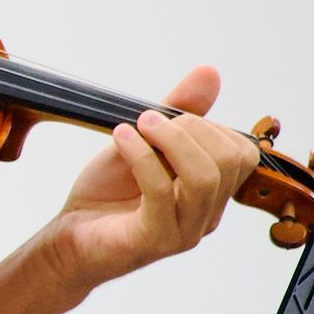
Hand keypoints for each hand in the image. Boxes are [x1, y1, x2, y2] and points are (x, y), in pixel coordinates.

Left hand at [32, 65, 261, 299]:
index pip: (242, 154)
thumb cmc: (108, 193)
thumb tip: (211, 73)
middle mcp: (205, 216)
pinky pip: (160, 192)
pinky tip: (120, 138)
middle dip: (191, 127)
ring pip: (203, 178)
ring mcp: (182, 232)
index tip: (170, 118)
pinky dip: (140, 155)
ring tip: (136, 124)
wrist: (71, 236)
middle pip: (228, 161)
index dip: (209, 126)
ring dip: (170, 139)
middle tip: (149, 119)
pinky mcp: (152, 240)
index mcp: (212, 194)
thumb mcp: (145, 141)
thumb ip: (179, 110)